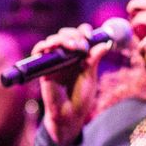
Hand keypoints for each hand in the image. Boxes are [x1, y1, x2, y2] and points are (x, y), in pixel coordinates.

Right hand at [36, 24, 108, 145]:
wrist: (69, 114)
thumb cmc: (81, 96)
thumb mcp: (90, 76)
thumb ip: (94, 59)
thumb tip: (106, 43)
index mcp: (79, 56)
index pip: (80, 36)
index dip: (84, 31)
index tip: (89, 35)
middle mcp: (66, 55)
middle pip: (66, 34)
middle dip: (74, 35)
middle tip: (82, 44)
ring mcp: (54, 60)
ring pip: (53, 40)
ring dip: (62, 39)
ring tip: (73, 47)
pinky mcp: (43, 67)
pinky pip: (39, 51)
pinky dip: (43, 45)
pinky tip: (52, 46)